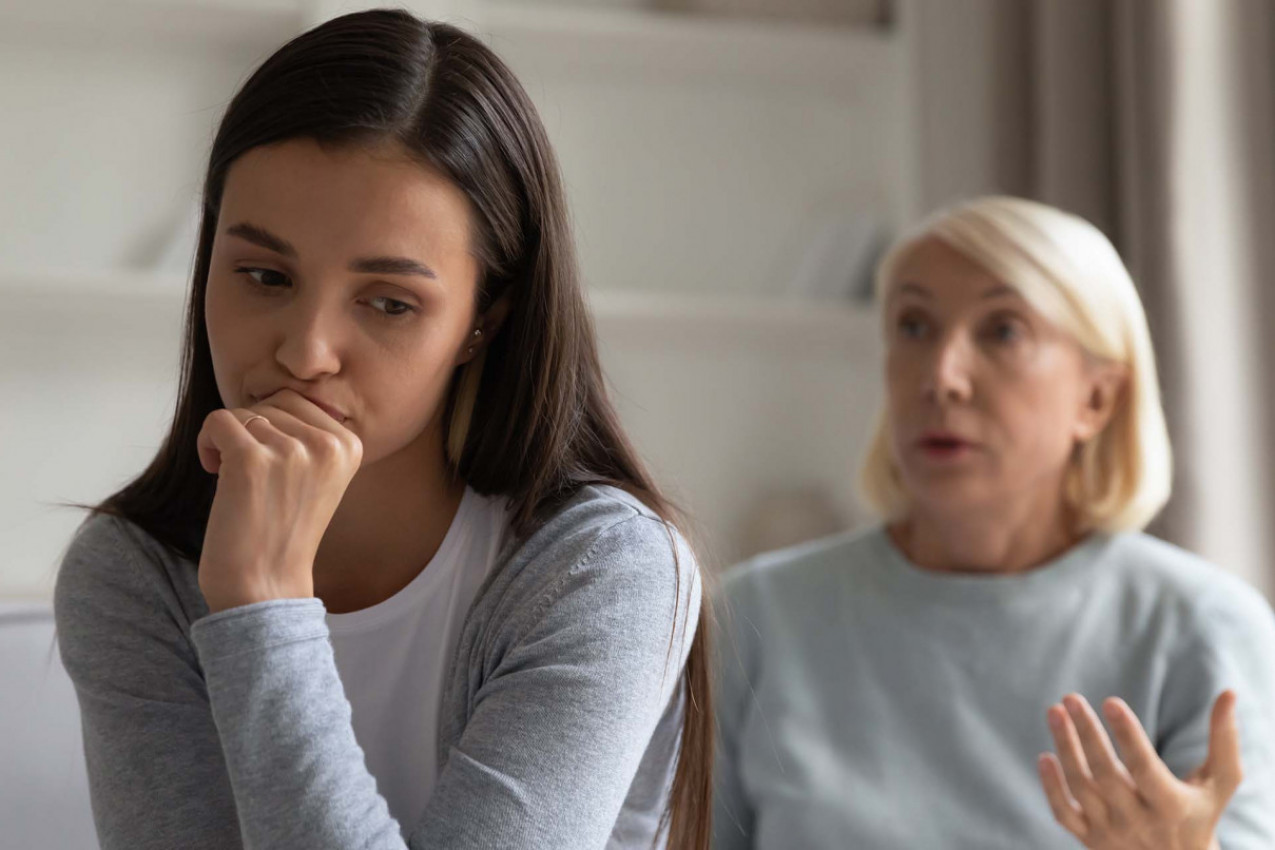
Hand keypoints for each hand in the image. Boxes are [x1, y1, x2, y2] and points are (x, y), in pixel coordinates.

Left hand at [196, 389, 362, 613]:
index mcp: (350, 446)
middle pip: (272, 402)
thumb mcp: (318, 477)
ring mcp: (291, 451)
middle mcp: (327, 445)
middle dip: (252, 430)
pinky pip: (218, 420)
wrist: (265, 586)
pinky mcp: (251, 460)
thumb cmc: (283, 531)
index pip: (300, 401)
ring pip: (244, 412)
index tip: (271, 464)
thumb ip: (310, 435)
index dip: (274, 426)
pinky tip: (214, 472)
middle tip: (250, 473)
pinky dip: (207, 443)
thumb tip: (275, 390)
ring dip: (229, 440)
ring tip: (234, 478)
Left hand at [1038, 690, 1242, 849]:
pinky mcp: (1090, 839)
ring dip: (1065, 748)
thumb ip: (1224, 740)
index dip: (1128, 735)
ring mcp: (1111, 832)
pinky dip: (1051, 787)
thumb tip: (1229, 693)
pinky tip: (1045, 756)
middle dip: (1087, 733)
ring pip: (1081, 788)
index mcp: (1172, 806)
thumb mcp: (1220, 782)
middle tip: (1071, 697)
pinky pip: (1063, 814)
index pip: (1144, 768)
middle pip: (1106, 774)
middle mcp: (1139, 822)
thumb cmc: (1200, 812)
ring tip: (1055, 712)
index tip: (1111, 701)